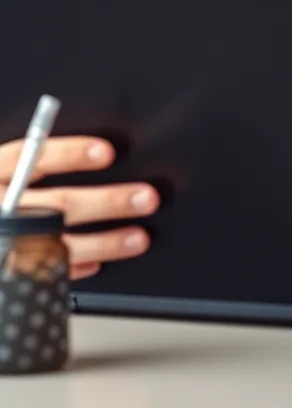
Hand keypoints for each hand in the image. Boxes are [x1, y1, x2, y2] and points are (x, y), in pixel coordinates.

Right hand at [0, 136, 158, 280]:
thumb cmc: (0, 195)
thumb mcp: (7, 170)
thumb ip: (36, 161)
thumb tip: (96, 150)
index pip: (32, 159)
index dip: (70, 154)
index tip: (107, 152)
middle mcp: (0, 208)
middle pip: (58, 205)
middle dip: (107, 202)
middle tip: (145, 197)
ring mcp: (4, 242)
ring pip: (57, 245)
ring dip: (104, 243)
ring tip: (139, 238)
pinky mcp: (7, 271)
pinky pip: (42, 274)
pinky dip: (71, 269)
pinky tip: (96, 263)